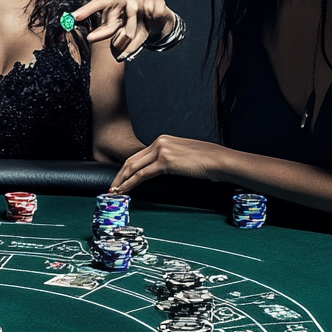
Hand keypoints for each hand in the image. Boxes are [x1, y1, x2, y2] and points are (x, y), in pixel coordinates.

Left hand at [70, 0, 175, 61]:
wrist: (159, 17)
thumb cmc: (136, 24)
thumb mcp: (124, 32)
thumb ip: (118, 40)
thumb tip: (115, 56)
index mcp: (114, 5)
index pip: (98, 3)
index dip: (86, 9)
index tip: (73, 17)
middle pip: (115, 11)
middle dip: (107, 29)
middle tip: (108, 41)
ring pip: (134, 15)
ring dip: (135, 30)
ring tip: (136, 37)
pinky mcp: (155, 0)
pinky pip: (154, 11)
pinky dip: (154, 18)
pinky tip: (154, 19)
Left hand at [109, 135, 226, 192]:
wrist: (218, 160)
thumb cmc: (206, 161)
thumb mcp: (184, 156)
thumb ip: (171, 159)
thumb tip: (164, 170)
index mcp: (163, 140)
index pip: (139, 155)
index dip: (128, 168)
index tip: (121, 179)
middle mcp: (160, 141)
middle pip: (132, 159)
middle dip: (120, 174)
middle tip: (112, 187)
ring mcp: (161, 150)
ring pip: (133, 166)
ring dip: (121, 180)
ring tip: (115, 192)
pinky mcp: (165, 161)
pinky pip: (142, 174)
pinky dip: (130, 184)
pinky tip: (124, 191)